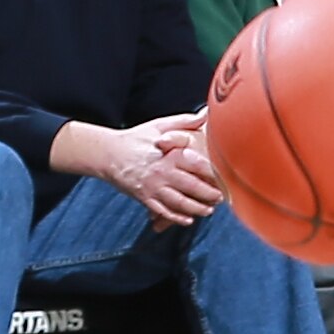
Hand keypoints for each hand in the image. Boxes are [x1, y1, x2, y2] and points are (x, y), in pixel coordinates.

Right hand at [103, 116, 222, 224]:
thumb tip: (206, 114)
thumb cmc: (135, 138)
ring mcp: (153, 187)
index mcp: (169, 155)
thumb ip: (184, 122)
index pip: (197, 165)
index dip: (214, 173)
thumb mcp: (159, 126)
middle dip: (209, 194)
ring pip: (179, 203)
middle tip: (222, 197)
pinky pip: (163, 211)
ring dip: (196, 209)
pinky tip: (188, 220)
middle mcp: (162, 173)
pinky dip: (176, 218)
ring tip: (208, 210)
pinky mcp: (144, 198)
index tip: (226, 176)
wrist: (107, 153)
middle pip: (192, 187)